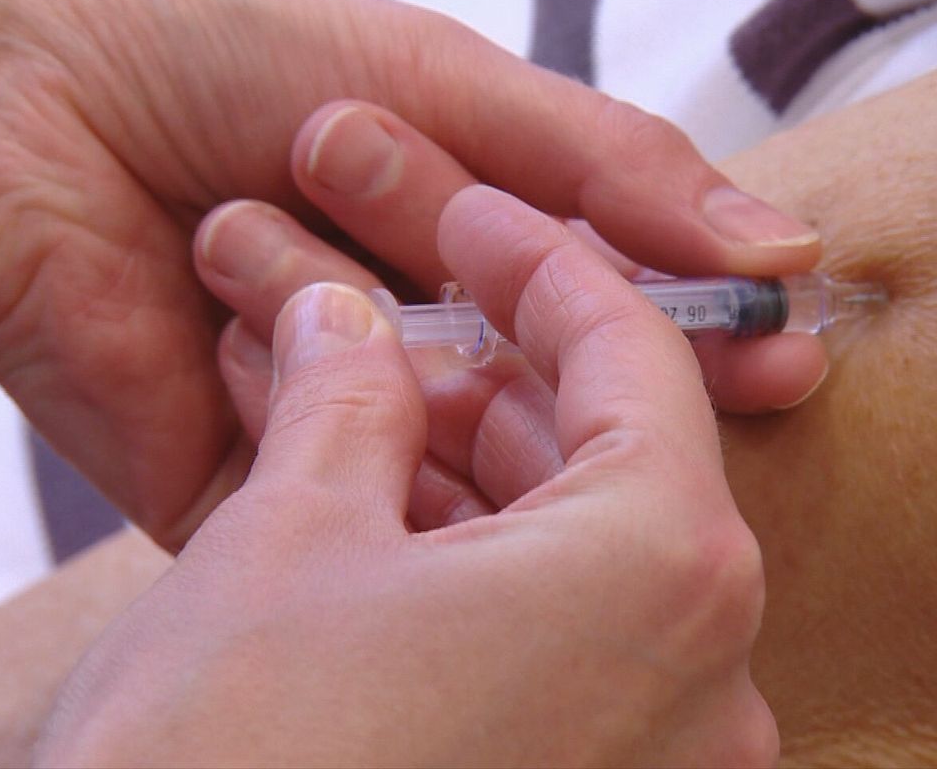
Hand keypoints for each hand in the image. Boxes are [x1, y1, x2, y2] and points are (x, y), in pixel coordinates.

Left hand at [0, 0, 818, 547]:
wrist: (3, 119)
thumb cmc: (212, 55)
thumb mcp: (446, 74)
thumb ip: (612, 170)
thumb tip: (788, 244)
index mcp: (469, 223)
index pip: (622, 300)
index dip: (704, 329)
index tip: (787, 350)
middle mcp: (421, 324)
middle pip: (554, 389)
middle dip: (584, 369)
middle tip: (620, 348)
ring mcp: (347, 412)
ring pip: (457, 446)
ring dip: (415, 358)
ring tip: (278, 231)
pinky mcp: (264, 486)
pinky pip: (352, 496)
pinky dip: (335, 428)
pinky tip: (256, 338)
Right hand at [36, 185, 775, 766]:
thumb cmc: (229, 764)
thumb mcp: (286, 536)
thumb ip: (347, 397)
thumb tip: (349, 319)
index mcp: (664, 573)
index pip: (634, 357)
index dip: (540, 265)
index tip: (470, 221)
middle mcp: (707, 679)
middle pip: (616, 462)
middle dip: (496, 377)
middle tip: (395, 314)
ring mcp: (664, 763)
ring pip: (586, 561)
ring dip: (482, 478)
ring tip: (368, 409)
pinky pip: (567, 652)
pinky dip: (490, 581)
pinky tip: (391, 529)